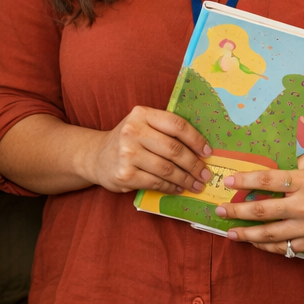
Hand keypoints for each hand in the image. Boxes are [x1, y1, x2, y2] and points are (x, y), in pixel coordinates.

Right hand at [81, 106, 212, 194]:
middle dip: (194, 164)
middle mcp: (133, 131)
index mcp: (142, 114)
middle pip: (174, 149)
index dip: (196, 139)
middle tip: (206, 174)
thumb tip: (202, 148)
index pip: (176, 124)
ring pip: (167, 169)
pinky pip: (156, 182)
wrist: (95, 156)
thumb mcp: (143, 125)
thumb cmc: (128, 140)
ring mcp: (127, 153)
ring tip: (196, 185)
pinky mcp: (125, 174)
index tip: (208, 152)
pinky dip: (171, 187)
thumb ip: (165, 130)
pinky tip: (178, 189)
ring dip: (185, 179)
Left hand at [214, 153, 303, 254]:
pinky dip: (267, 247)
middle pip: (263, 211)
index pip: (268, 181)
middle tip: (219, 210)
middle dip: (237, 211)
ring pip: (270, 235)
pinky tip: (254, 242)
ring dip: (246, 234)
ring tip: (229, 232)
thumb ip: (294, 164)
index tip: (227, 182)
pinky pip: (284, 248)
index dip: (245, 182)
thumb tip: (271, 171)